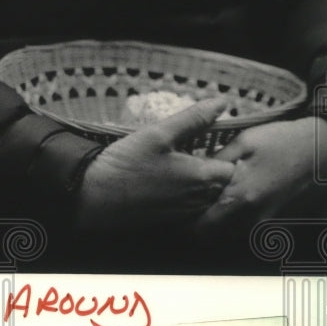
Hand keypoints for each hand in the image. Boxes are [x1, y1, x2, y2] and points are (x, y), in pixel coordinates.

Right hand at [74, 98, 235, 231]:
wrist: (94, 197)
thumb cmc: (126, 163)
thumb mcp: (159, 133)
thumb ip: (194, 118)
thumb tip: (222, 102)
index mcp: (201, 177)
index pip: (232, 167)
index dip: (223, 153)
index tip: (205, 144)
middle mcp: (198, 201)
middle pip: (222, 185)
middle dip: (213, 170)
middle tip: (192, 154)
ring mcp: (184, 215)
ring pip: (207, 199)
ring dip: (200, 186)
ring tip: (178, 170)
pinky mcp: (170, 222)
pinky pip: (190, 210)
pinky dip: (185, 198)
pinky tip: (165, 186)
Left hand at [193, 117, 326, 235]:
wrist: (326, 150)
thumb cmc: (282, 142)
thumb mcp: (243, 143)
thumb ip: (214, 163)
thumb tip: (190, 175)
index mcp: (240, 199)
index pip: (201, 229)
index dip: (185, 221)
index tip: (178, 207)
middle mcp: (253, 219)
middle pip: (213, 236)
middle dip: (199, 223)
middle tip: (190, 203)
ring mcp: (266, 223)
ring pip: (229, 234)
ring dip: (217, 221)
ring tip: (210, 198)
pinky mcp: (276, 222)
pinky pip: (246, 229)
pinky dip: (235, 219)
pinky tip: (233, 198)